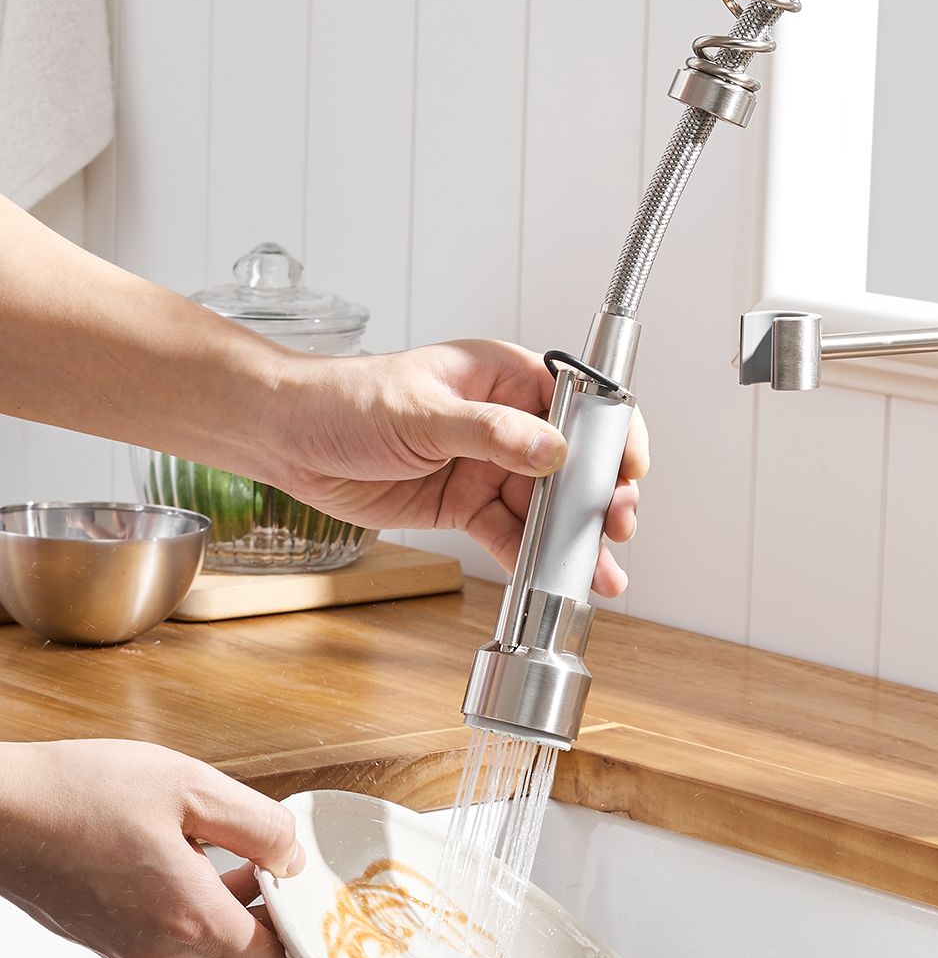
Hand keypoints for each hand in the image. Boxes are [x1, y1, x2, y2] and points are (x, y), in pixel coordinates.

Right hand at [0, 740, 345, 957]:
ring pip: (211, 946)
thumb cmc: (77, 796)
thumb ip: (257, 824)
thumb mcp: (192, 788)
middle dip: (287, 944)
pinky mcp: (108, 935)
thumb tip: (291, 853)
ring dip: (246, 918)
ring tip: (270, 872)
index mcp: (189, 918)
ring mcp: (129, 947)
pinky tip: (212, 866)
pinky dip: (208, 911)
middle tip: (323, 925)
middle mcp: (158, 947)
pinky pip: (177, 935)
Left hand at [269, 341, 648, 596]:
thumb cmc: (347, 401)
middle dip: (599, 498)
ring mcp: (487, 465)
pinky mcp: (466, 504)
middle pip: (572, 462)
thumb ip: (491, 433)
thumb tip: (550, 450)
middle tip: (617, 527)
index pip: (578, 402)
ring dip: (573, 539)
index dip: (610, 435)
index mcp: (503, 377)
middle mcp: (504, 420)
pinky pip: (510, 534)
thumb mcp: (422, 412)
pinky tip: (553, 579)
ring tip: (598, 572)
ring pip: (546, 506)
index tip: (628, 469)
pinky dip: (532, 558)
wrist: (289, 441)